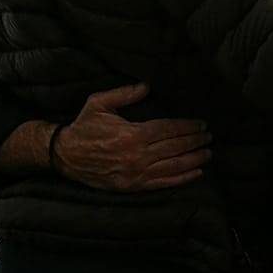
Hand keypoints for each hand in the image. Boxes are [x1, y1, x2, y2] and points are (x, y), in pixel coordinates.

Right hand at [53, 84, 210, 191]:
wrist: (64, 156)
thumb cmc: (83, 127)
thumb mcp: (98, 103)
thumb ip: (124, 94)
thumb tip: (147, 86)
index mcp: (132, 134)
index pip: (169, 129)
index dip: (188, 127)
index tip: (202, 124)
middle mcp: (137, 155)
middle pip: (175, 147)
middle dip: (195, 141)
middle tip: (209, 136)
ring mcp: (136, 173)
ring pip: (173, 166)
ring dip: (194, 159)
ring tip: (208, 153)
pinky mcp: (133, 186)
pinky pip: (163, 183)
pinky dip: (182, 179)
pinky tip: (197, 173)